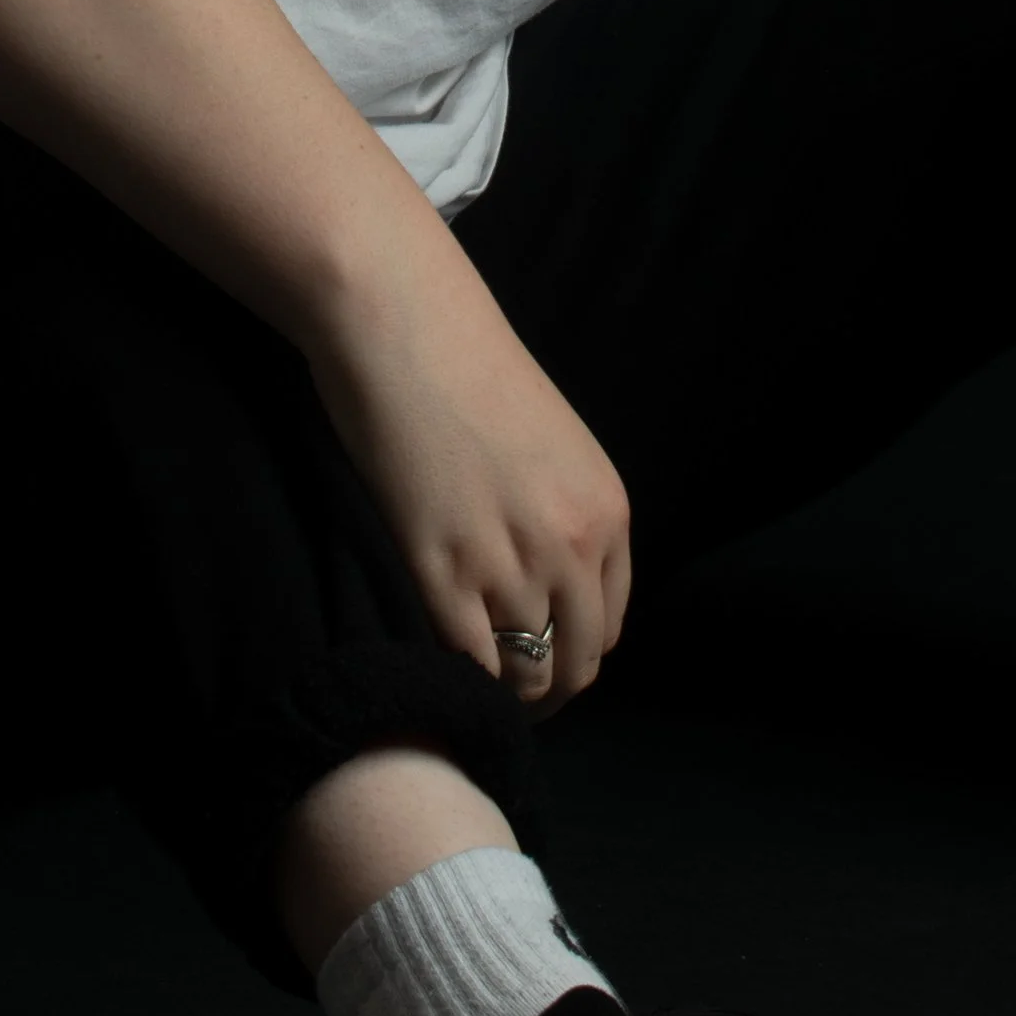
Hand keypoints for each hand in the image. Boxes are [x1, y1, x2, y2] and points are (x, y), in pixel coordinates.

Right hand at [305, 268, 631, 720]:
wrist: (406, 325)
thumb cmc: (468, 372)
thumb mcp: (553, 446)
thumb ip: (565, 516)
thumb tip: (554, 591)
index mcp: (608, 511)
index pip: (610, 625)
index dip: (574, 654)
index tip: (542, 658)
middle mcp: (573, 544)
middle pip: (576, 662)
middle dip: (545, 688)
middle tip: (505, 686)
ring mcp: (509, 561)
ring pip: (523, 675)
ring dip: (500, 689)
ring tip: (470, 680)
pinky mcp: (441, 568)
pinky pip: (469, 662)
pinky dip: (458, 676)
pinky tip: (438, 659)